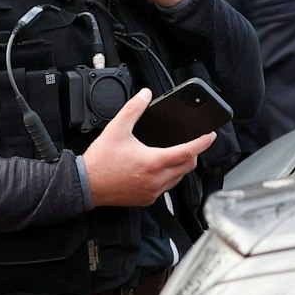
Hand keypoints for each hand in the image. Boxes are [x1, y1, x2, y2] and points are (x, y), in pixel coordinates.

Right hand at [80, 88, 215, 207]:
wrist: (85, 185)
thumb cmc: (100, 161)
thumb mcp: (116, 129)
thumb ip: (133, 109)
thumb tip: (145, 95)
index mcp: (153, 162)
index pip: (187, 151)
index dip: (202, 142)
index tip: (210, 135)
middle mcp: (156, 180)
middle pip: (188, 166)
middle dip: (193, 153)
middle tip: (191, 143)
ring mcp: (152, 192)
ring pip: (179, 178)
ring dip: (181, 166)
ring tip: (175, 154)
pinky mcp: (147, 199)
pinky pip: (167, 188)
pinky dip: (169, 177)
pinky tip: (160, 169)